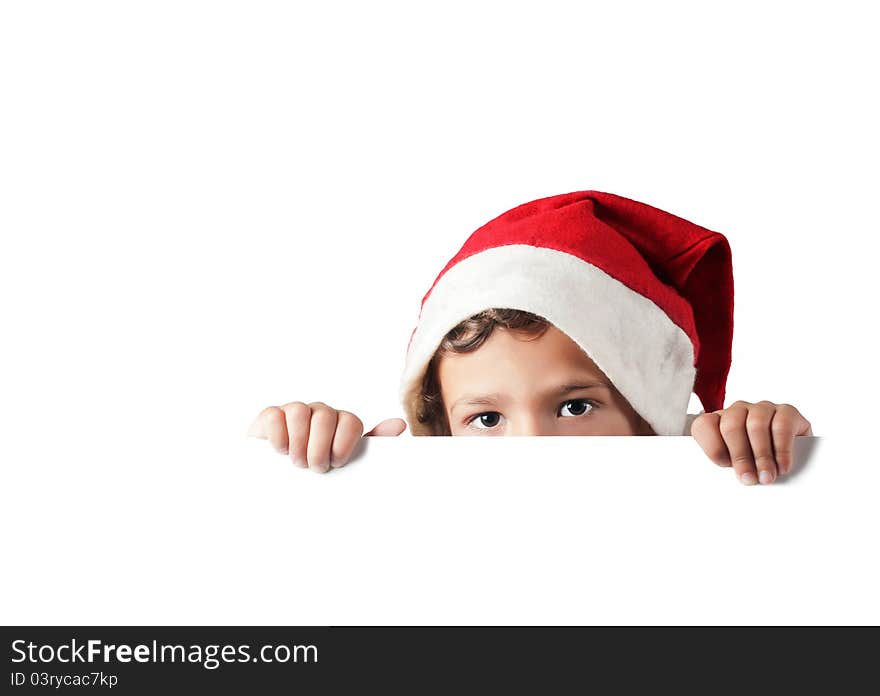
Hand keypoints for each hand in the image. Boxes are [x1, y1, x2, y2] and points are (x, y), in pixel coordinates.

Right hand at [247, 401, 406, 472]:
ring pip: (300, 411)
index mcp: (341, 424)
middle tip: (315, 467)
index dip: (344, 443)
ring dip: (299, 442)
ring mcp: (294, 413)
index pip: (350, 422)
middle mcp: (320, 414)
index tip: (337, 462)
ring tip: (297, 462)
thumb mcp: (345, 464)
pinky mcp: (270, 417)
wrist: (279, 484)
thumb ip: (371, 447)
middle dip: (320, 446)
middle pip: (326, 416)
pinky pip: (275, 415)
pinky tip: (280, 451)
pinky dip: (278, 435)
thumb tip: (399, 425)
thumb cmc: (318, 471)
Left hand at [690, 400, 812, 484]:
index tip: (724, 465)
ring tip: (766, 477)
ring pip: (756, 425)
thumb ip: (729, 468)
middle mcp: (738, 411)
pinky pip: (782, 425)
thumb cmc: (756, 463)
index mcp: (718, 422)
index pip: (704, 425)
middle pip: (731, 426)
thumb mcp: (737, 466)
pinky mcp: (787, 412)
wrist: (794, 454)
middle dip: (739, 455)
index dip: (712, 446)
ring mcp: (762, 409)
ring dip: (762, 455)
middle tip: (749, 478)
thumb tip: (736, 479)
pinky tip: (782, 466)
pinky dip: (782, 449)